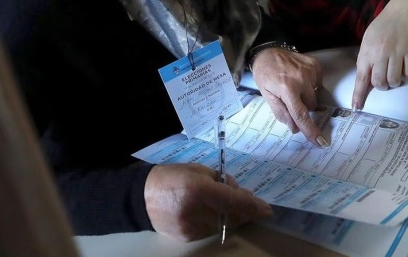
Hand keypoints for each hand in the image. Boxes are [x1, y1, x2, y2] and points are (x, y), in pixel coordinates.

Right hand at [145, 163, 271, 240]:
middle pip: (231, 216)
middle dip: (242, 210)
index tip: (267, 210)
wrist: (140, 197)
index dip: (253, 206)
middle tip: (247, 202)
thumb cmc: (172, 177)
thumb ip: (221, 181)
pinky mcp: (186, 237)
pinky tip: (205, 212)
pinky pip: (210, 231)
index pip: (234, 201)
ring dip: (227, 216)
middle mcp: (196, 211)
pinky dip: (214, 222)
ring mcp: (191, 227)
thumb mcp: (198, 170)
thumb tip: (240, 193)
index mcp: (199, 189)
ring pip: (222, 225)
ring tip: (217, 203)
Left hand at [251, 47, 326, 146]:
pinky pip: (318, 83)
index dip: (311, 130)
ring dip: (306, 95)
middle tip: (291, 98)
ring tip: (293, 85)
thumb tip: (295, 128)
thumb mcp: (267, 96)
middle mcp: (301, 79)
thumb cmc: (265, 75)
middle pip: (311, 106)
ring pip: (315, 95)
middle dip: (303, 106)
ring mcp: (310, 70)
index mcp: (287, 89)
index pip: (301, 114)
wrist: (267, 52)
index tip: (321, 142)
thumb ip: (281, 113)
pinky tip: (299, 78)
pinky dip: (310, 84)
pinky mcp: (315, 64)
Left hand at [352, 0, 407, 109]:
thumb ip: (365, 59)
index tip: (356, 107)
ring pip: (395, 80)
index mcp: (367, 51)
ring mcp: (397, 52)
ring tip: (395, 74)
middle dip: (382, 86)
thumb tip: (364, 80)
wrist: (401, 11)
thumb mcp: (368, 40)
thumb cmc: (382, 27)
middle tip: (384, 81)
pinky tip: (405, 69)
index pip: (361, 77)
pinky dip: (407, 76)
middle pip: (379, 82)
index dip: (358, 94)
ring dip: (394, 82)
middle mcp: (381, 53)